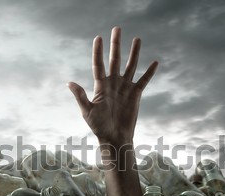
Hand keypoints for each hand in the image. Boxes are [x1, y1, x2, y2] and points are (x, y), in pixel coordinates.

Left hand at [68, 26, 157, 145]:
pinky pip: (144, 80)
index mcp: (101, 86)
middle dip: (116, 44)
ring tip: (137, 39)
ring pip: (130, 66)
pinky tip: (155, 62)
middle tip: (117, 29)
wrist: (115, 137)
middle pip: (115, 59)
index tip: (98, 38)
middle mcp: (113, 83)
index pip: (98, 64)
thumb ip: (80, 96)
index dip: (98, 51)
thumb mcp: (87, 111)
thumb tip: (69, 83)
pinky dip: (150, 72)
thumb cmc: (99, 126)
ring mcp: (125, 87)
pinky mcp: (136, 94)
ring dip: (134, 53)